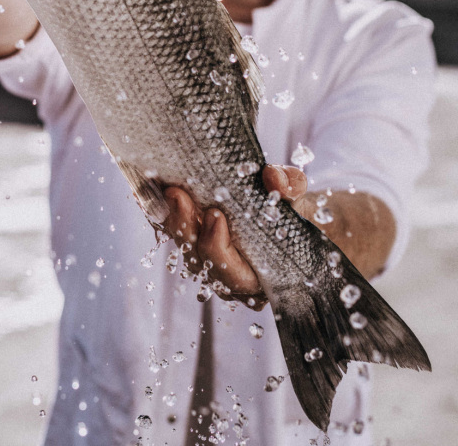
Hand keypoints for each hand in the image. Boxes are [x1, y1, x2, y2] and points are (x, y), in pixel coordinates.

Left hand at [164, 165, 307, 309]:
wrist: (288, 208)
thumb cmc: (298, 213)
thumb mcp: (305, 200)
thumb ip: (291, 188)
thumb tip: (274, 180)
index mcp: (263, 277)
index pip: (235, 277)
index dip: (220, 250)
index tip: (216, 216)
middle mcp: (231, 274)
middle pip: (201, 262)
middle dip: (188, 231)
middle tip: (181, 197)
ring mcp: (208, 256)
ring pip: (184, 246)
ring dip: (173, 220)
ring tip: (170, 190)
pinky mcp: (192, 235)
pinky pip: (172, 230)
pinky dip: (162, 211)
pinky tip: (152, 190)